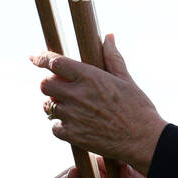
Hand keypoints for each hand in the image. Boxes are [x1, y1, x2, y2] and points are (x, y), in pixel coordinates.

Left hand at [31, 34, 165, 172]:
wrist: (143, 140)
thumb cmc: (138, 108)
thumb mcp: (126, 79)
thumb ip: (112, 58)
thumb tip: (108, 37)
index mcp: (90, 76)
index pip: (55, 62)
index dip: (41, 58)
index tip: (34, 57)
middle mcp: (77, 94)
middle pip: (45, 84)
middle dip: (49, 84)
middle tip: (59, 89)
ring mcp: (73, 115)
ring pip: (48, 106)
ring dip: (55, 105)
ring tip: (70, 108)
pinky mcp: (72, 135)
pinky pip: (54, 127)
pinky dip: (61, 126)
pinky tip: (74, 125)